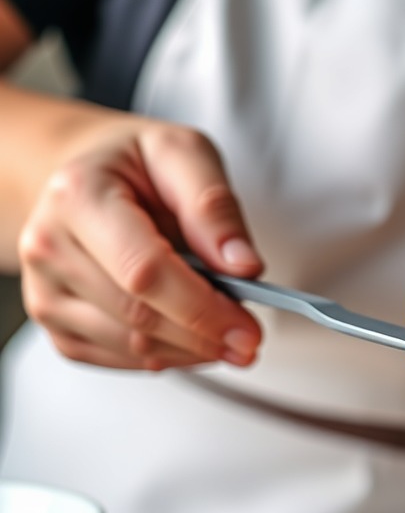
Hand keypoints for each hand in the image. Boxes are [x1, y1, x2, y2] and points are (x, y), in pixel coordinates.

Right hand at [18, 119, 263, 370]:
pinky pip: (118, 359)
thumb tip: (243, 265)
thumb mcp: (185, 154)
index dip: (203, 308)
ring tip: (227, 333)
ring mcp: (46, 292)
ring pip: (131, 347)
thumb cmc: (134, 164)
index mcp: (78, 196)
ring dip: (191, 350)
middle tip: (250, 339)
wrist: (85, 176)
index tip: (247, 327)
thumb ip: (215, 207)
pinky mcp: (56, 324)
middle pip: (138, 317)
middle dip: (206, 335)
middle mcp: (50, 247)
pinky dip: (167, 356)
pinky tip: (192, 338)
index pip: (145, 271)